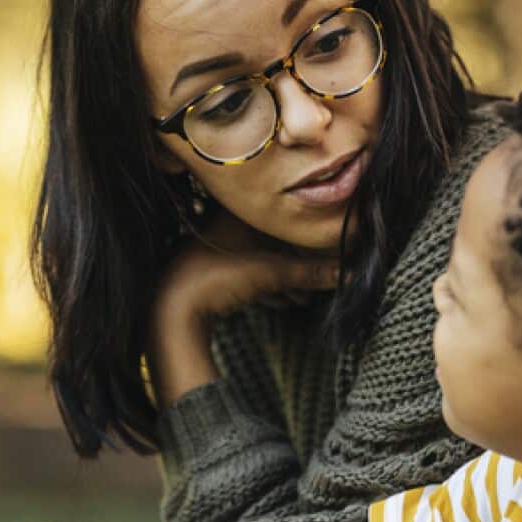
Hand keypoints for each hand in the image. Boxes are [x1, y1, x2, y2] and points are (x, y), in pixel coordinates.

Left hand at [149, 211, 338, 404]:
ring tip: (303, 298)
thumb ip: (311, 272)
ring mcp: (214, 246)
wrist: (173, 311)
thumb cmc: (217, 278)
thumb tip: (348, 272)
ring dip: (284, 279)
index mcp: (237, 210)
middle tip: (317, 283)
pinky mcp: (208, 269)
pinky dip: (265, 286)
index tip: (326, 253)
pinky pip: (245, 273)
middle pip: (274, 242)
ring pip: (260, 259)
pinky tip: (281, 302)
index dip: (306, 239)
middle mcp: (225, 223)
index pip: (282, 218)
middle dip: (298, 265)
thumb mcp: (271, 273)